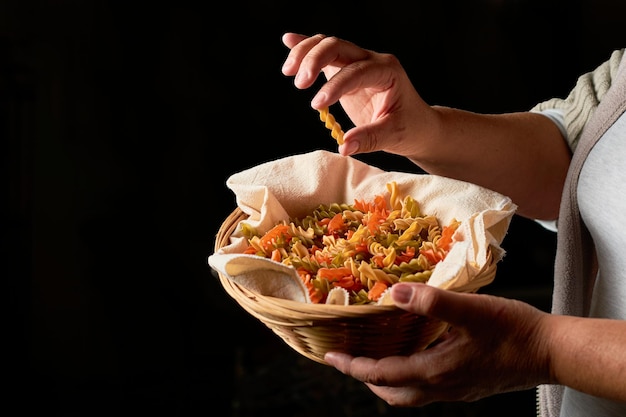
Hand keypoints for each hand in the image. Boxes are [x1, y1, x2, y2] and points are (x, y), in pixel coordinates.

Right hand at [281, 33, 436, 160]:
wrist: (417, 124)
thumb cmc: (410, 128)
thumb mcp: (394, 136)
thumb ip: (370, 139)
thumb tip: (344, 147)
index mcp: (387, 71)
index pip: (356, 71)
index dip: (335, 86)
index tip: (316, 105)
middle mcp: (371, 61)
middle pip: (338, 46)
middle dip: (315, 60)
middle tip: (299, 84)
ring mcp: (357, 63)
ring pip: (328, 45)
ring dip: (305, 53)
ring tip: (288, 72)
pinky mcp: (345, 71)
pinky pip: (325, 54)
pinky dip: (306, 48)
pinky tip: (288, 41)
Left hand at [324, 283, 552, 405]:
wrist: (552, 353)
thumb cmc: (514, 330)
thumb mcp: (472, 310)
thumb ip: (433, 302)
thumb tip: (394, 294)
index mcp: (436, 371)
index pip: (381, 374)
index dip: (352, 366)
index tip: (330, 357)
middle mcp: (442, 386)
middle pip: (391, 392)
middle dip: (365, 378)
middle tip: (348, 358)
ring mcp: (456, 389)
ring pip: (409, 393)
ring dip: (386, 379)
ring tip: (375, 358)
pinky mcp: (468, 385)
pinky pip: (427, 387)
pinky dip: (408, 376)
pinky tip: (415, 355)